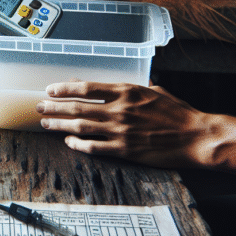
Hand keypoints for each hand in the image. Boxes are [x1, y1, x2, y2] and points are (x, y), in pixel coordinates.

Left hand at [37, 81, 213, 167]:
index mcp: (127, 91)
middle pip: (77, 107)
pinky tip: (68, 141)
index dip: (64, 88)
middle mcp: (120, 110)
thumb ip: (129, 88)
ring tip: (45, 123)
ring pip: (80, 127)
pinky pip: (94, 147)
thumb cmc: (179, 112)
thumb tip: (106, 85)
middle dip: (54, 107)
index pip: (87, 87)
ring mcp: (121, 131)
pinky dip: (78, 144)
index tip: (50, 89)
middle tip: (39, 107)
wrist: (196, 136)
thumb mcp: (154, 90)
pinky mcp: (125, 150)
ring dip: (59, 124)